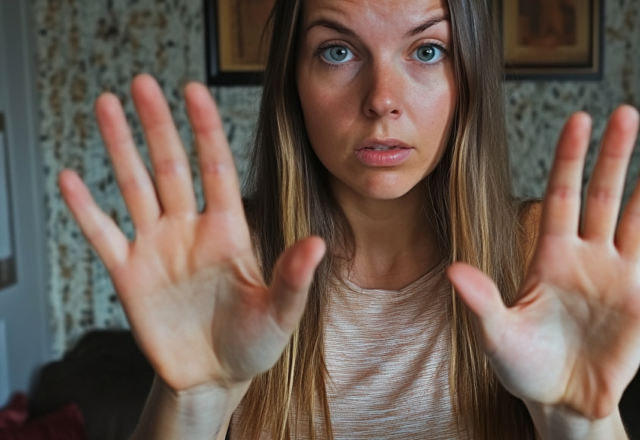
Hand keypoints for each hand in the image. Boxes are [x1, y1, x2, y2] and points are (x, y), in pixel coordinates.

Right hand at [58, 74, 324, 392]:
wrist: (214, 377)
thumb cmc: (253, 344)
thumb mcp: (280, 313)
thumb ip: (293, 278)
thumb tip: (317, 244)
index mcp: (229, 231)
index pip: (216, 168)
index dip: (205, 129)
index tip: (195, 90)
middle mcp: (190, 230)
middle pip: (171, 166)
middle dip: (156, 125)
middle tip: (141, 82)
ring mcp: (157, 249)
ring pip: (134, 187)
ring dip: (119, 148)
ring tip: (105, 105)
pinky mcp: (129, 275)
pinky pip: (103, 234)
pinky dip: (86, 208)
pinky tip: (70, 178)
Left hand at [448, 106, 639, 419]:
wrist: (561, 400)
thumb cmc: (524, 365)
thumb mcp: (498, 334)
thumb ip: (482, 301)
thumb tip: (452, 270)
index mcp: (550, 256)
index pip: (561, 195)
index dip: (570, 158)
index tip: (580, 118)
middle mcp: (587, 257)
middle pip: (604, 196)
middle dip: (615, 155)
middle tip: (627, 112)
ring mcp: (618, 278)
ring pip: (639, 220)